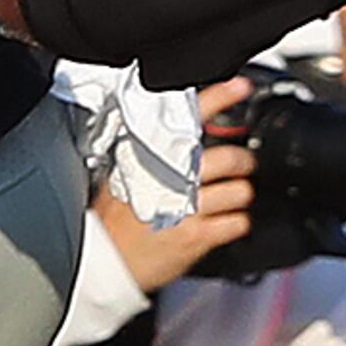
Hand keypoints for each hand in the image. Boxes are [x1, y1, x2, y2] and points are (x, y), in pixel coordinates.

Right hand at [104, 77, 254, 286]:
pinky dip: (237, 222)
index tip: (241, 86)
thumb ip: (151, 150)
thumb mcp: (123, 172)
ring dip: (241, 194)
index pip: (189, 117)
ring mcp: (186, 207)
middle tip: (243, 164)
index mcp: (153, 155)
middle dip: (244, 161)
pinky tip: (225, 223)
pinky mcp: (196, 236)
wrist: (102, 260)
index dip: (220, 97)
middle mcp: (172, 178)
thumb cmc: (113, 218)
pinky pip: (236, 223)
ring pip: (239, 191)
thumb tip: (178, 128)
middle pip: (229, 158)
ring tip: (231, 198)